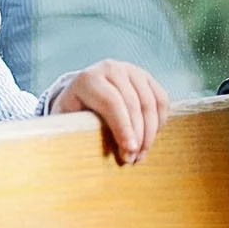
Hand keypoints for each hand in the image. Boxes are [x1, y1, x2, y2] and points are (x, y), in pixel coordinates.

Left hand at [51, 59, 171, 165]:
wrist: (82, 90)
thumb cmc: (74, 111)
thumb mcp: (67, 119)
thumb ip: (75, 130)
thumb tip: (81, 154)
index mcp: (87, 79)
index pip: (111, 103)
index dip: (123, 128)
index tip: (129, 150)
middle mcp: (110, 69)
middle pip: (133, 104)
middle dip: (137, 135)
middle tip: (134, 158)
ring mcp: (131, 70)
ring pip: (150, 103)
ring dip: (150, 132)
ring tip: (142, 153)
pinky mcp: (146, 76)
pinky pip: (161, 99)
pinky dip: (160, 120)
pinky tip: (151, 137)